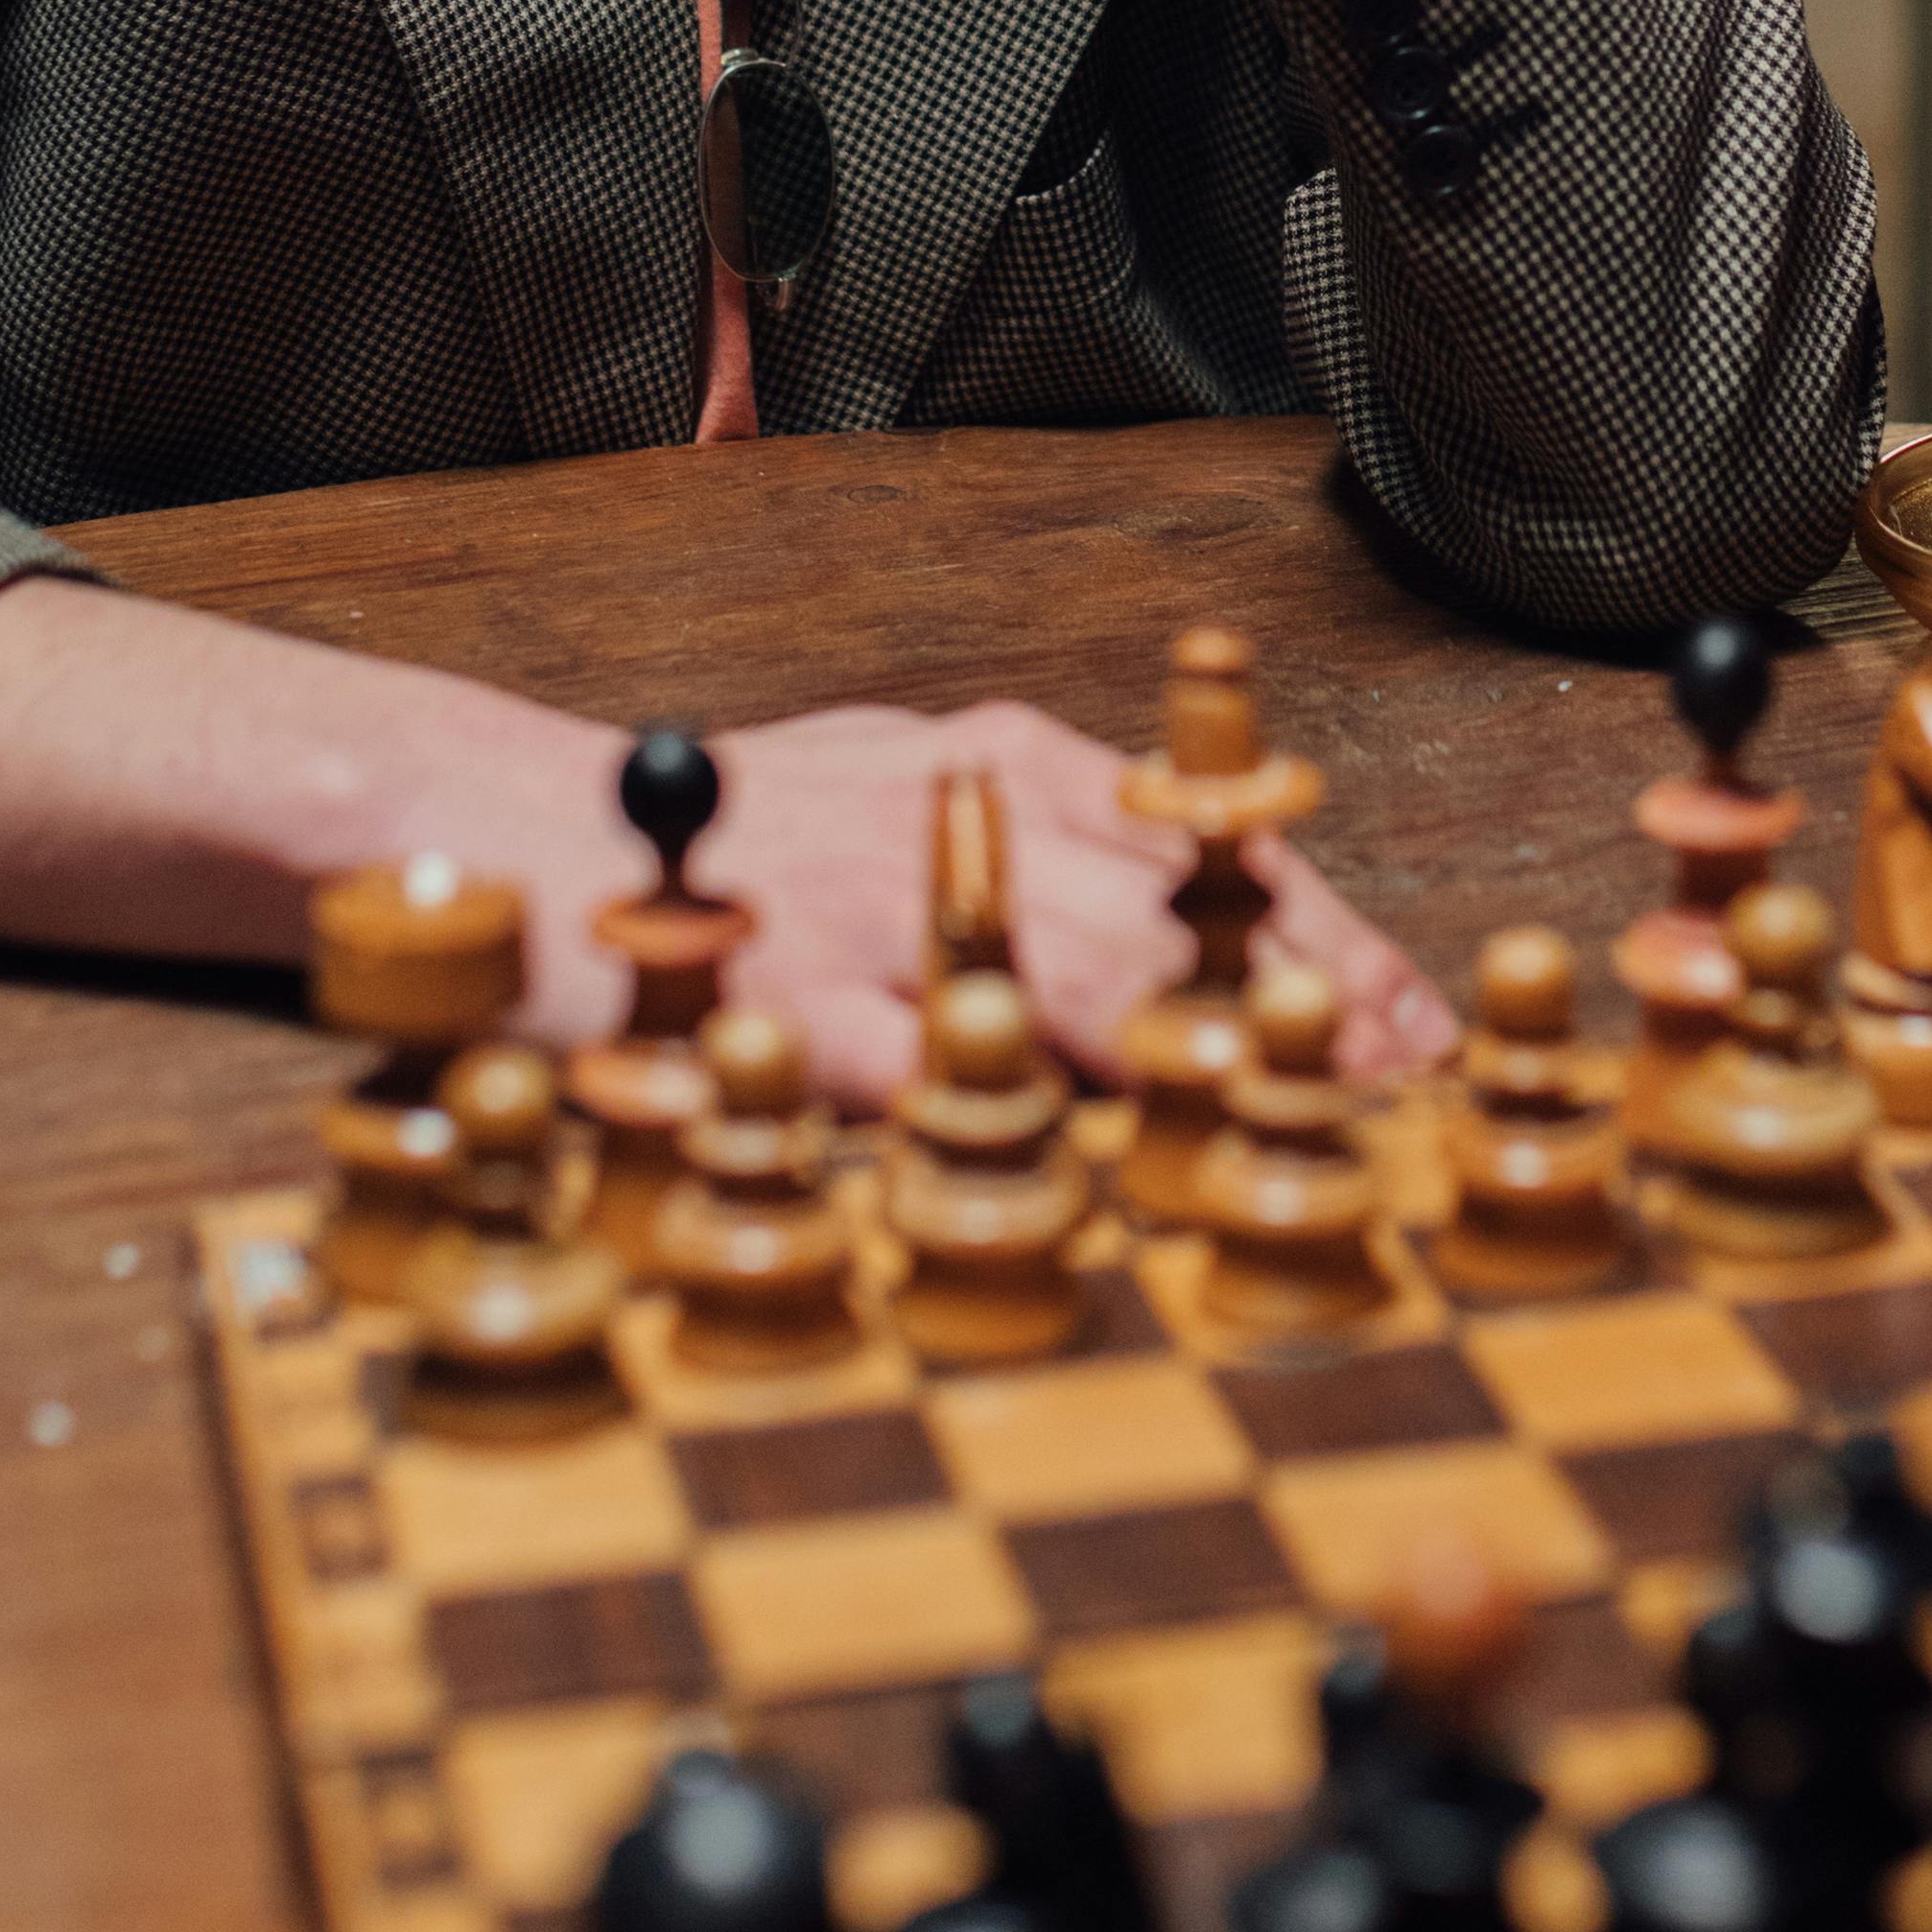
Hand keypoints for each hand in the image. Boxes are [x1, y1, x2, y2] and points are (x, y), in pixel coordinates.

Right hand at [702, 693, 1455, 1106]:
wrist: (515, 824)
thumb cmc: (741, 833)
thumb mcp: (919, 784)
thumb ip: (1059, 844)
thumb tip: (1228, 920)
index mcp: (1005, 760)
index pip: (1208, 843)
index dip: (1325, 939)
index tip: (1416, 1021)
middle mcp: (956, 821)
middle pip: (1167, 920)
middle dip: (1294, 1010)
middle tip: (1392, 1086)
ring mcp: (870, 913)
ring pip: (1066, 988)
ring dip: (1190, 1060)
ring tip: (1284, 1122)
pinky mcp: (783, 997)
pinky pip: (913, 1072)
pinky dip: (1003, 1119)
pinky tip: (1086, 1172)